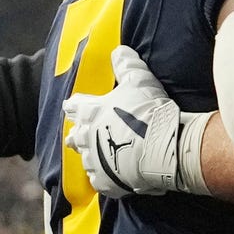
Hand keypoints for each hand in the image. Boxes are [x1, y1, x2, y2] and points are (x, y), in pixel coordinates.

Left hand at [65, 46, 202, 196]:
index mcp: (91, 112)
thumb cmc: (149, 110)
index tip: (71, 107)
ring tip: (97, 158)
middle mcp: (88, 137)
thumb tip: (118, 51)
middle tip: (77, 136)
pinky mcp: (107, 182)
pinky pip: (100, 181)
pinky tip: (111, 177)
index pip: (74, 106)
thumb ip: (126, 64)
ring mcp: (95, 162)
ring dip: (92, 157)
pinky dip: (105, 178)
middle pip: (76, 137)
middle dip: (78, 135)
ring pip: (86, 160)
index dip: (74, 106)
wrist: (162, 146)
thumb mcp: (139, 79)